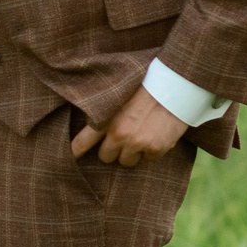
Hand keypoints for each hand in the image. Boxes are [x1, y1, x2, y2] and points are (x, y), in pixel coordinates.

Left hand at [70, 89, 185, 168]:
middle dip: (113, 150)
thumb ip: (105, 111)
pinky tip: (157, 134)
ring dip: (132, 152)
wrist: (176, 84)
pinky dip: (152, 151)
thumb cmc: (145, 85)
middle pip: (106, 157)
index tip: (70, 157)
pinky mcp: (156, 149)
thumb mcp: (119, 95)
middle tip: (123, 137)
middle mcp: (119, 134)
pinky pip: (148, 159)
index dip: (74, 152)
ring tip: (141, 134)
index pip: (83, 142)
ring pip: (127, 161)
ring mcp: (137, 143)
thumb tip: (95, 125)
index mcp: (106, 119)